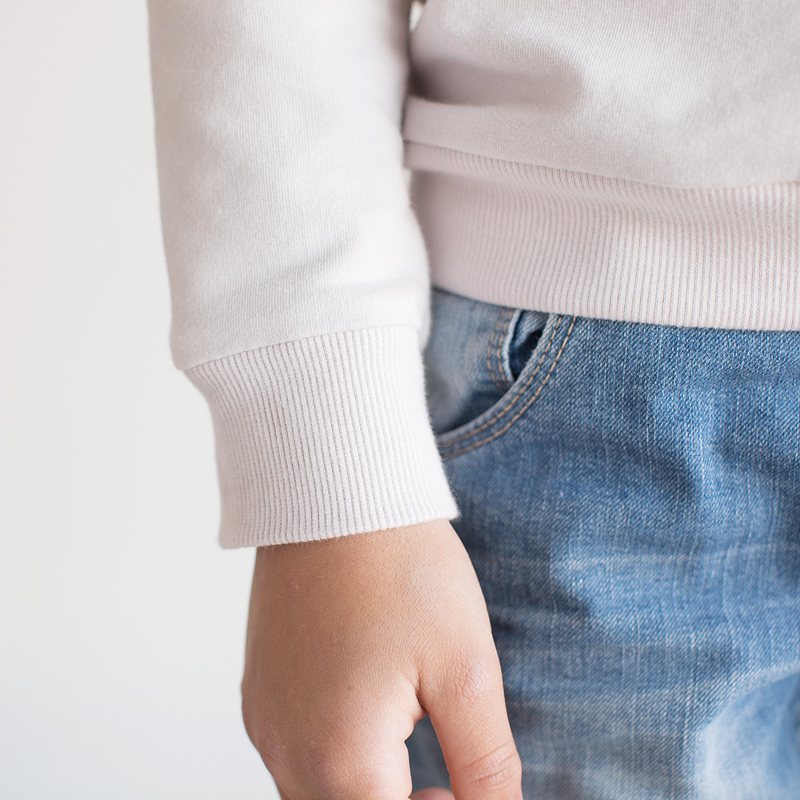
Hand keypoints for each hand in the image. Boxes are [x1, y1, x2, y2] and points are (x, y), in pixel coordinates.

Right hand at [241, 518, 521, 799]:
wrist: (334, 494)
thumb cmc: (400, 568)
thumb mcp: (465, 669)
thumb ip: (485, 765)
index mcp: (341, 759)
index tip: (465, 785)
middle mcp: (286, 751)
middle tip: (448, 776)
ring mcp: (265, 721)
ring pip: (318, 793)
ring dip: (367, 786)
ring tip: (412, 734)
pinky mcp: (258, 693)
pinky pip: (294, 755)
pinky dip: (336, 755)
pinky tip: (368, 708)